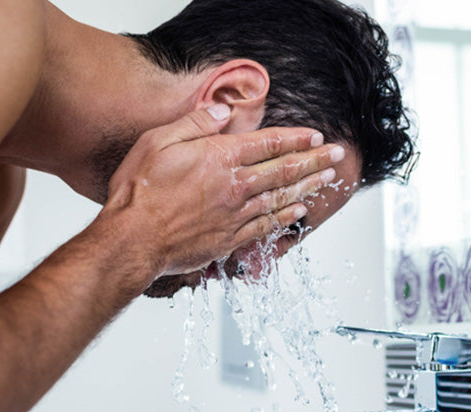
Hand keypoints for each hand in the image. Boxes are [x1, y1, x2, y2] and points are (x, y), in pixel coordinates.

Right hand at [96, 105, 344, 282]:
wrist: (132, 240)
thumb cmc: (139, 191)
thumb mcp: (159, 141)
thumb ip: (196, 124)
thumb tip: (224, 111)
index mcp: (220, 158)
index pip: (269, 144)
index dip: (296, 138)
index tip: (315, 136)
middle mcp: (235, 186)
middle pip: (284, 170)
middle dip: (315, 161)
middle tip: (337, 155)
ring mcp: (235, 216)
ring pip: (282, 198)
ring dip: (308, 187)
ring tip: (328, 179)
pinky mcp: (229, 240)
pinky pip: (267, 227)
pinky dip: (286, 217)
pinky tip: (298, 211)